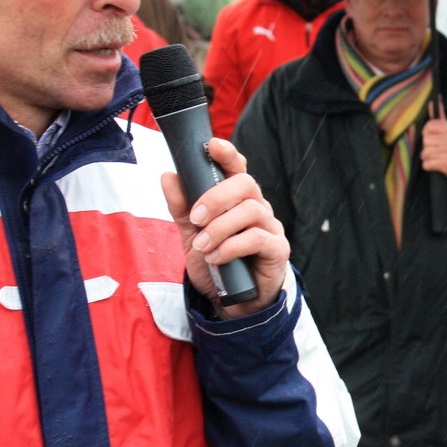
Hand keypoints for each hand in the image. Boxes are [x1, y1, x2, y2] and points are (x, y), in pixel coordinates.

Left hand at [161, 137, 289, 318]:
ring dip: (220, 227)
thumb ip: (181, 207)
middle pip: (246, 184)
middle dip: (217, 197)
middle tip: (196, 218)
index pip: (237, 168)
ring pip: (251, 210)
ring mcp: (270, 227)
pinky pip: (257, 238)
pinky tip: (217, 258)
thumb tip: (168, 176)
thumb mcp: (191, 234)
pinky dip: (232, 246)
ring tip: (203, 246)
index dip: (227, 154)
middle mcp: (257, 207)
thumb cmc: (217, 262)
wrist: (232, 301)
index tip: (212, 145)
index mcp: (237, 199)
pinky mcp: (278, 249)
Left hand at [420, 98, 446, 180]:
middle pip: (426, 140)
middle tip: (434, 151)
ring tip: (435, 158)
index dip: (426, 133)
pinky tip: (435, 166)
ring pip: (426, 153)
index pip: (428, 126)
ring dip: (426, 158)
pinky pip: (428, 164)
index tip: (431, 138)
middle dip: (426, 148)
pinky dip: (428, 166)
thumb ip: (439, 117)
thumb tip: (434, 100)